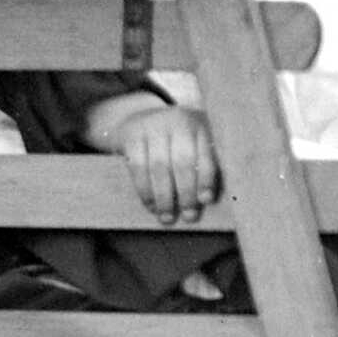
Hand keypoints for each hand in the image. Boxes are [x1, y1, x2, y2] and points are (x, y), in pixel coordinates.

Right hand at [88, 94, 221, 223]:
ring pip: (159, 166)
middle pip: (183, 162)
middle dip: (186, 193)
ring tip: (167, 217)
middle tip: (188, 217)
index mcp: (199, 126)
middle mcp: (177, 121)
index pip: (205, 155)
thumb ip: (202, 165)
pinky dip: (144, 190)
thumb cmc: (175, 141)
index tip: (206, 200)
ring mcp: (152, 126)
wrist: (140, 119)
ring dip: (163, 197)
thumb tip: (206, 200)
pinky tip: (150, 205)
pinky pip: (138, 167)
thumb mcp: (194, 143)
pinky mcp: (131, 135)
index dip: (206, 180)